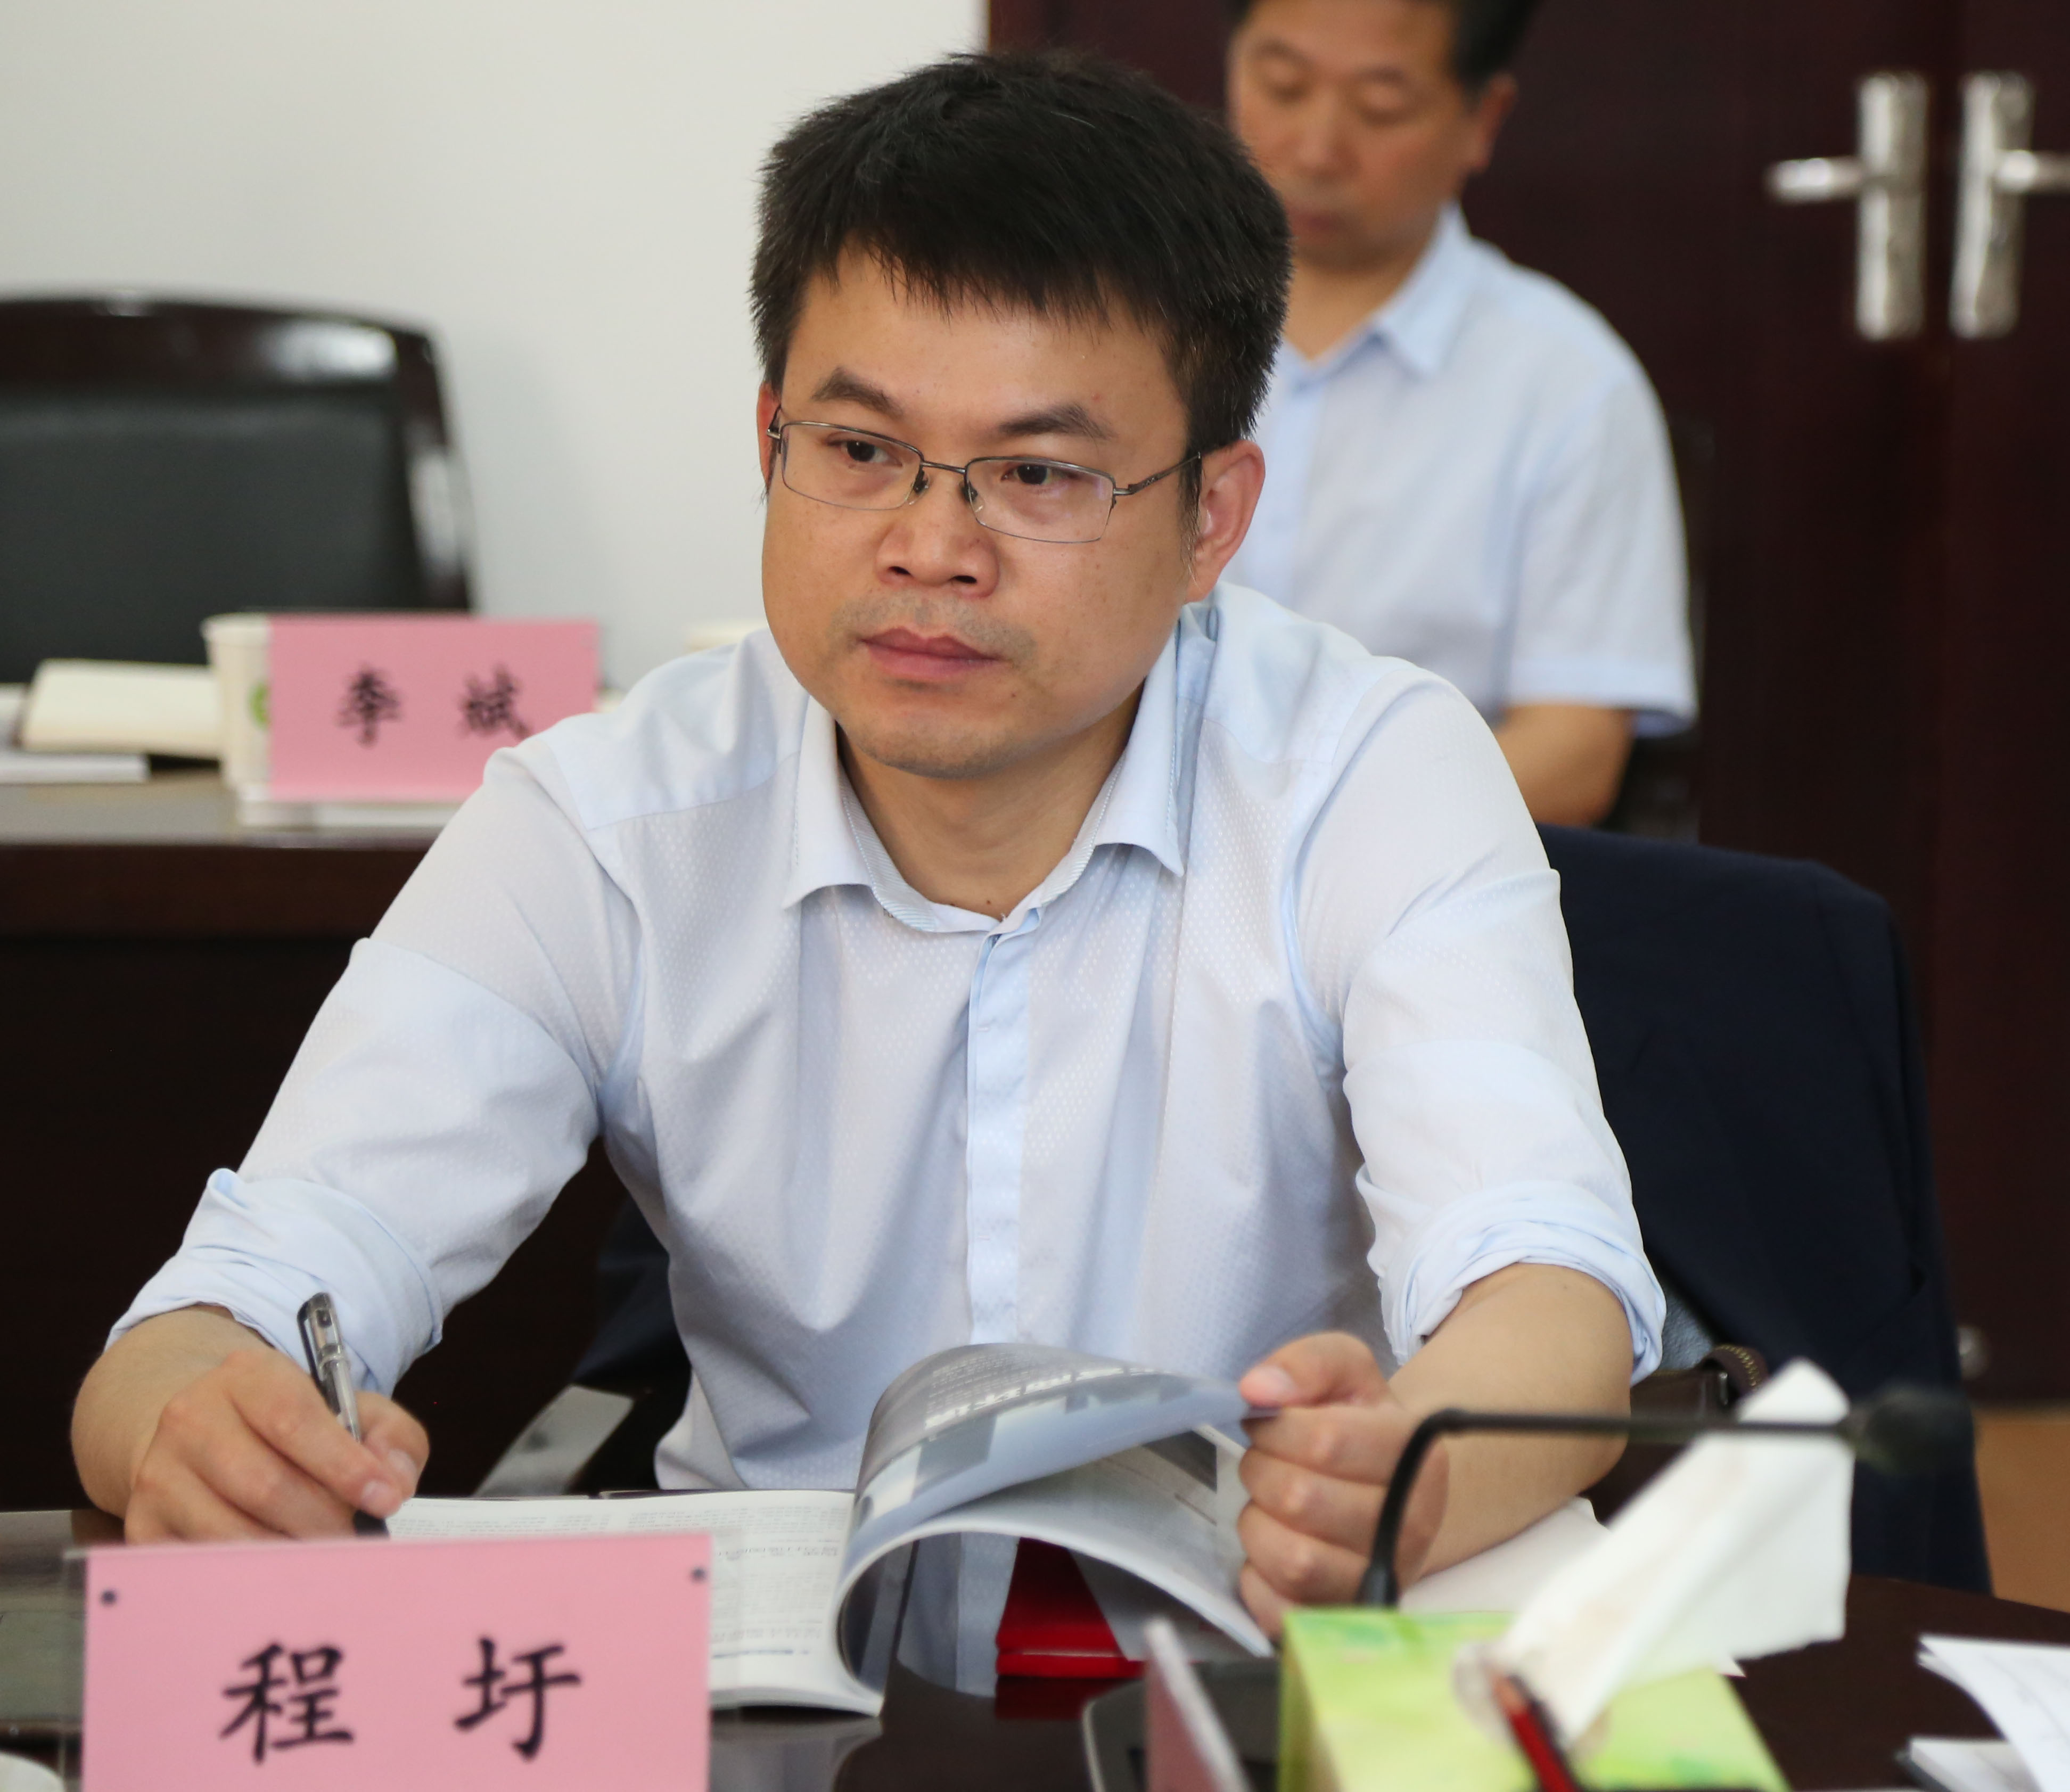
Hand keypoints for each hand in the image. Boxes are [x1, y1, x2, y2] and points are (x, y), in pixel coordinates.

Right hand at [124, 1347, 427, 1542]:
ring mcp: (159, 1473)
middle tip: (353, 1539)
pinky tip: (277, 1572)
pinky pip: (202, 1565)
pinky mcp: (144, 1524)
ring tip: (321, 1555)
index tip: (385, 1500)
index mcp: (247, 1376)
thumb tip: (394, 1482)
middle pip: (265, 1485)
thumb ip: (389, 1435)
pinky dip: (248, 1576)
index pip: (295, 1420)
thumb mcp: (347, 1406)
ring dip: (288, 1554)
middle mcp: (192, 1418)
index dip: (345, 1465)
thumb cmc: (288, 1423)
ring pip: (232, 1533)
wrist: (201, 1429)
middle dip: (323, 1521)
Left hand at [1234, 1332, 1448, 1637]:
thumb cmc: (1363, 1425)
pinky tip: (1269, 1552)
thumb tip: (1256, 1389)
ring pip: (1292, 1560)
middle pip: (1300, 1499)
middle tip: (1267, 1462)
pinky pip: (1283, 1613)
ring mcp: (1383, 1579)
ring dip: (1258, 1524)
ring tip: (1270, 1505)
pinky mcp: (1347, 1618)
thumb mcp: (1347, 1372)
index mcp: (1414, 1455)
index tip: (1271, 1423)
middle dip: (1262, 1471)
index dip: (1276, 1427)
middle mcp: (1411, 1525)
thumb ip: (1307, 1363)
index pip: (1323, 1440)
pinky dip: (1258, 1581)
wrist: (1392, 1489)